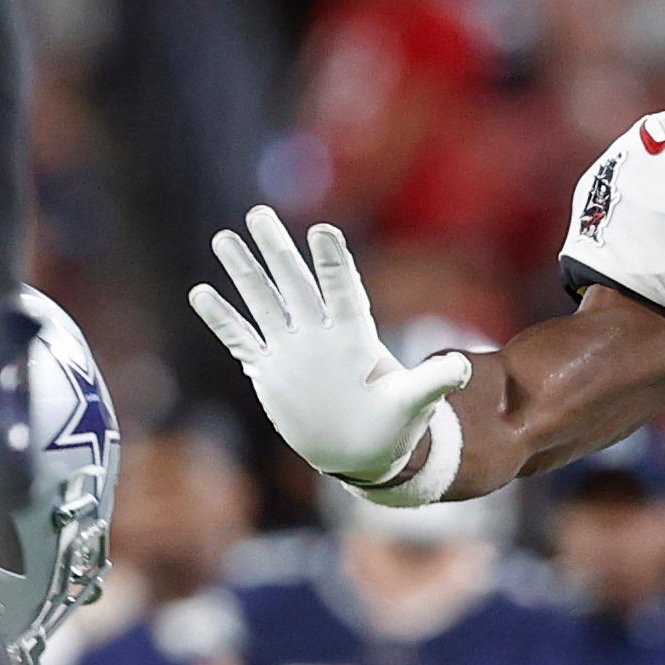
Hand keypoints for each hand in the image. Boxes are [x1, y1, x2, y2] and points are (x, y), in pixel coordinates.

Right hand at [189, 207, 471, 482]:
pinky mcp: (271, 370)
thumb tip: (463, 369)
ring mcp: (293, 349)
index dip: (333, 263)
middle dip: (277, 250)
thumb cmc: (394, 424)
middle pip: (296, 284)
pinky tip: (201, 293)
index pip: (343, 291)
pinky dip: (223, 319)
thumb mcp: (415, 404)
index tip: (322, 230)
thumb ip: (433, 382)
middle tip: (258, 213)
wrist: (363, 451)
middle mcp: (321, 334)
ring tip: (225, 238)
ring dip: (244, 272)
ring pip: (264, 302)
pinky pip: (242, 339)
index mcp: (355, 336)